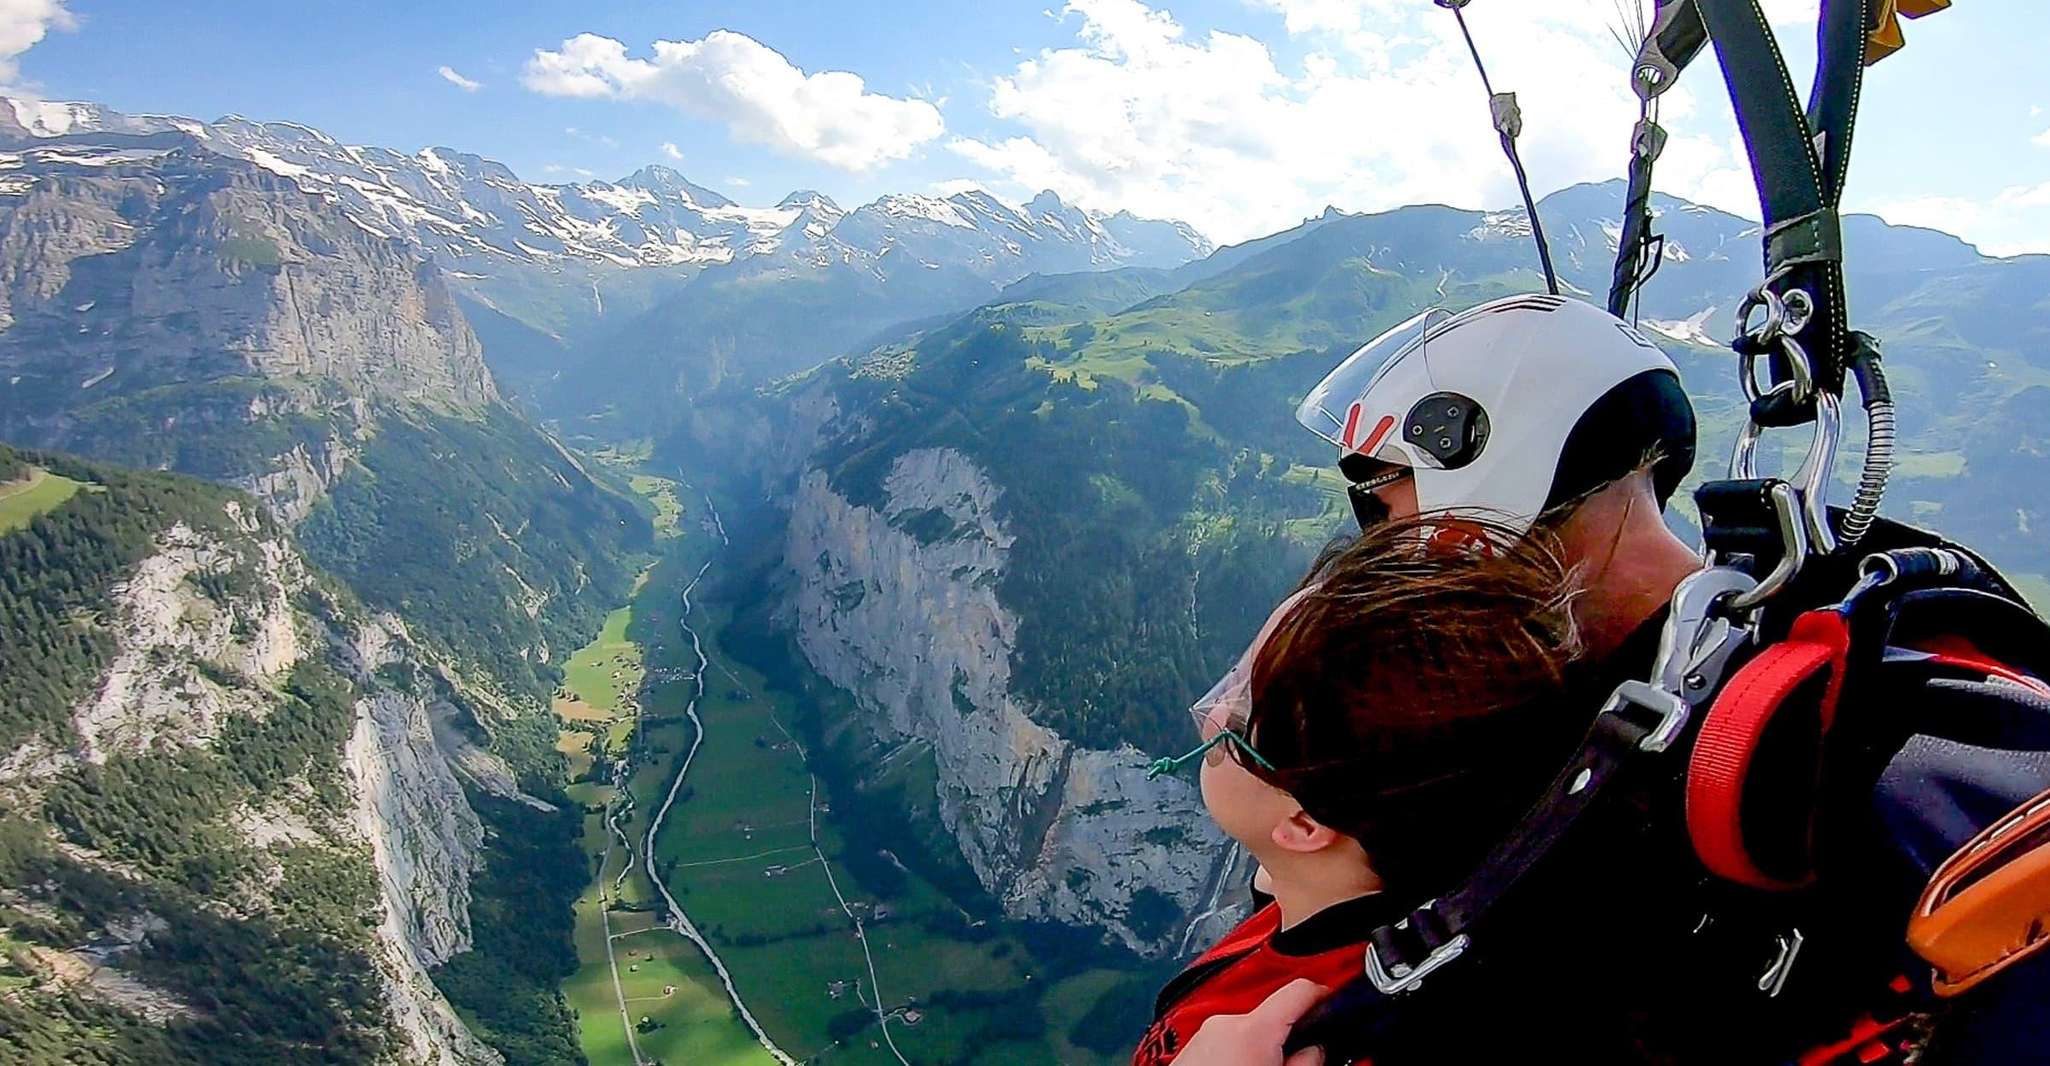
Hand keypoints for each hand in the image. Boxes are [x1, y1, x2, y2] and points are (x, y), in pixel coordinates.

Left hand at [1176, 978, 1329, 1065]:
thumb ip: (1306, 1064)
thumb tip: (1315, 1051)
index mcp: (1255, 1031)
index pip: (1299, 991)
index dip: (1322, 995)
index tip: (1331, 1004)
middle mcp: (1226, 1024)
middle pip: (1272, 1017)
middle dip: (1287, 1038)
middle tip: (1296, 1063)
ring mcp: (1204, 1035)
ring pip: (1247, 1032)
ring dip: (1260, 1050)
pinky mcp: (1190, 1049)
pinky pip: (1225, 1044)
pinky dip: (1237, 1058)